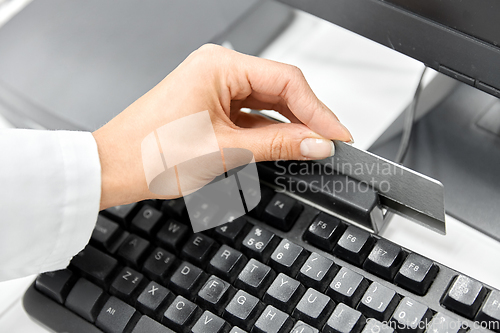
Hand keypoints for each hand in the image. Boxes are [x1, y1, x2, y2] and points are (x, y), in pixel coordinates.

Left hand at [93, 44, 352, 209]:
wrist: (114, 168)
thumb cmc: (150, 153)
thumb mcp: (225, 150)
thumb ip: (278, 145)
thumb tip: (316, 143)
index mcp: (219, 66)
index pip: (286, 81)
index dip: (318, 110)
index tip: (337, 133)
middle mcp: (217, 69)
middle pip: (279, 89)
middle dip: (307, 117)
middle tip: (330, 142)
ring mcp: (214, 87)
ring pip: (266, 102)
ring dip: (289, 126)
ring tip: (312, 147)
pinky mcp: (210, 104)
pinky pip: (250, 113)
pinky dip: (268, 130)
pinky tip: (285, 144)